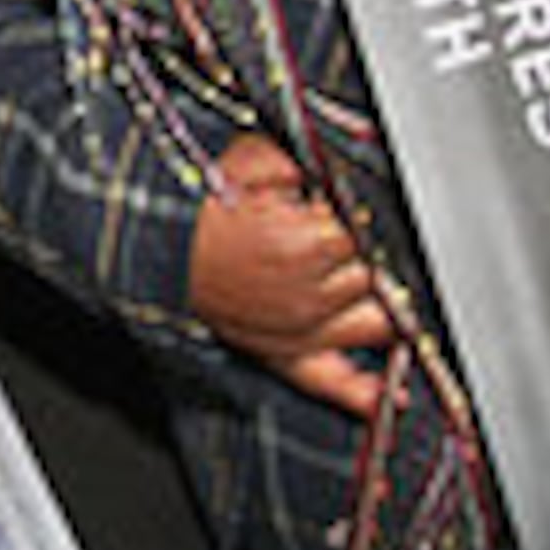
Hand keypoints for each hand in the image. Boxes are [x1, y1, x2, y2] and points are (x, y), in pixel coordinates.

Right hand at [188, 131, 388, 417]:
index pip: (373, 231)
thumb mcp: (248, 158)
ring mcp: (303, 334)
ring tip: (388, 281)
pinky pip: (332, 383)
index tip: (360, 205)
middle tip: (360, 233)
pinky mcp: (287, 357)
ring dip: (392, 304)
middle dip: (378, 252)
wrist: (157, 251)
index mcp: (306, 247)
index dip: (370, 213)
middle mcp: (312, 298)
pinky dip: (364, 395)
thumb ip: (302, 153)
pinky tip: (393, 397)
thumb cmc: (201, 206)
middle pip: (383, 275)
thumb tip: (346, 152)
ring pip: (380, 324)